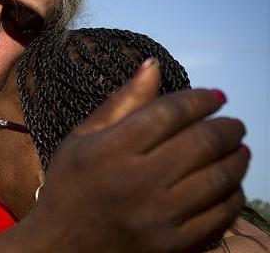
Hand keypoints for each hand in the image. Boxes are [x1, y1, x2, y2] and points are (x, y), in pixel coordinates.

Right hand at [24, 59, 248, 252]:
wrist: (62, 244)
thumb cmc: (70, 184)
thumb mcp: (82, 137)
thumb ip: (121, 102)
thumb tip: (152, 66)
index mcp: (112, 149)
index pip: (171, 113)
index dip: (200, 99)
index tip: (214, 96)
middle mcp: (138, 180)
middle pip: (202, 142)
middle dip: (227, 126)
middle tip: (233, 123)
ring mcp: (158, 215)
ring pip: (218, 178)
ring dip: (237, 157)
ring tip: (237, 148)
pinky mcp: (172, 243)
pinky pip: (219, 215)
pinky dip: (233, 194)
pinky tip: (229, 183)